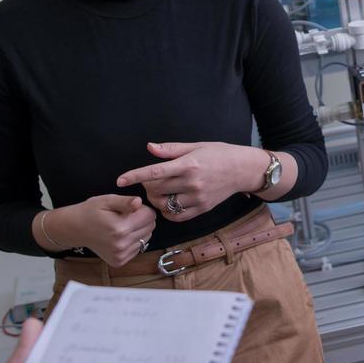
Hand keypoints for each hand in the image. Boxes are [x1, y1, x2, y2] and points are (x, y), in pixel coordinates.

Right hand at [48, 195, 157, 267]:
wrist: (76, 229)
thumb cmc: (91, 212)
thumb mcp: (106, 200)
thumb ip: (125, 201)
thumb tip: (139, 202)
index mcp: (119, 228)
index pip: (150, 215)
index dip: (142, 208)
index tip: (131, 208)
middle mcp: (121, 244)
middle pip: (150, 227)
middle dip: (142, 219)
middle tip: (126, 216)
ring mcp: (120, 255)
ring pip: (146, 238)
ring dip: (139, 230)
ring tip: (122, 225)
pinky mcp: (119, 261)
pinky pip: (138, 248)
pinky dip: (133, 240)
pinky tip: (120, 236)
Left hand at [116, 141, 264, 221]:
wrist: (244, 169)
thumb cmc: (220, 154)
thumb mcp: (196, 146)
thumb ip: (171, 149)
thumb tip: (149, 148)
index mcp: (189, 164)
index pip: (155, 172)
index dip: (135, 176)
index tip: (120, 180)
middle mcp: (192, 182)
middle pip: (156, 190)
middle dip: (147, 186)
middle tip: (151, 181)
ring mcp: (198, 198)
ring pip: (165, 205)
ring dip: (156, 200)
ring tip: (160, 192)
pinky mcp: (202, 208)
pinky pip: (177, 216)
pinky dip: (168, 212)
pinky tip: (170, 203)